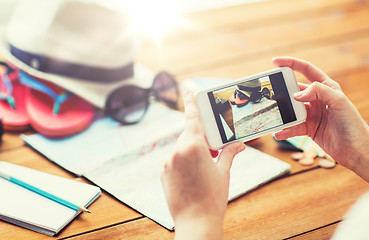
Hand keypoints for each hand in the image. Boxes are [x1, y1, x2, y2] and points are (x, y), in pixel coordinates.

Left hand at [161, 92, 244, 239]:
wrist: (195, 222)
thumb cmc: (212, 197)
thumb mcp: (223, 172)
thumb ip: (229, 154)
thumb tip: (239, 145)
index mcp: (192, 146)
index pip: (192, 118)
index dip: (191, 102)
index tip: (188, 90)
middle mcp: (177, 151)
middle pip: (189, 134)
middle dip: (201, 138)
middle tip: (213, 148)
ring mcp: (168, 162)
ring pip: (182, 147)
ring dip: (193, 151)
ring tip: (205, 167)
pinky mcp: (164, 173)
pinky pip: (175, 159)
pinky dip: (184, 161)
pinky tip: (194, 176)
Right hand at [273, 57, 368, 180]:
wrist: (355, 150)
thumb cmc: (352, 124)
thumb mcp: (339, 102)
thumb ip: (319, 92)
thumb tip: (296, 94)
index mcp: (326, 87)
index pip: (306, 70)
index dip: (291, 64)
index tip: (275, 62)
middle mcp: (318, 99)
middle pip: (294, 90)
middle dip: (282, 91)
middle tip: (270, 93)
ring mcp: (312, 114)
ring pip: (291, 110)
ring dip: (282, 113)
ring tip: (273, 115)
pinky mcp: (308, 128)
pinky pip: (292, 127)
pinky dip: (285, 130)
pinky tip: (279, 132)